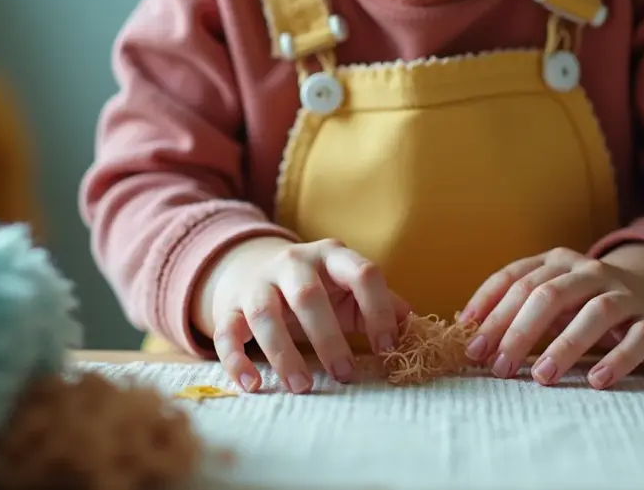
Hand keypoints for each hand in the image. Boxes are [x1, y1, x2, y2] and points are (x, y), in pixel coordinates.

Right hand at [207, 238, 410, 393]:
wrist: (252, 268)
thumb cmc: (316, 288)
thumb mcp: (348, 289)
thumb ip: (381, 303)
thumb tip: (415, 326)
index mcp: (333, 256)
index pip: (363, 273)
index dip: (379, 310)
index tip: (386, 348)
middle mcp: (294, 263)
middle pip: (308, 296)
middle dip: (328, 339)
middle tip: (345, 375)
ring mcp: (259, 282)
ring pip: (265, 314)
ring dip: (284, 353)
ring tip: (302, 387)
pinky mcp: (230, 306)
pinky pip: (227, 332)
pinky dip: (236, 360)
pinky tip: (253, 385)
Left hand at [460, 245, 643, 388]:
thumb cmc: (587, 302)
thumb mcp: (551, 297)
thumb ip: (514, 308)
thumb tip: (465, 331)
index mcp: (557, 262)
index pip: (517, 279)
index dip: (490, 310)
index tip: (471, 344)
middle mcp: (590, 272)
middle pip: (549, 294)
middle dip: (518, 332)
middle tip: (499, 368)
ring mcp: (625, 294)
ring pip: (595, 313)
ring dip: (565, 345)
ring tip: (542, 377)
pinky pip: (637, 339)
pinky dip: (617, 359)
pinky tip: (596, 381)